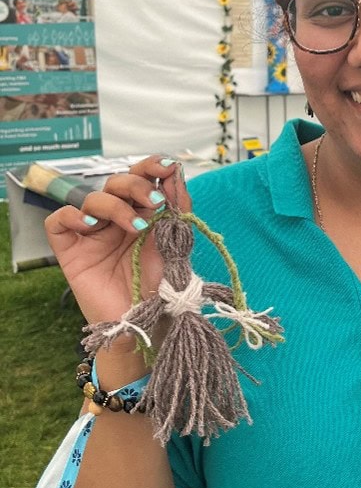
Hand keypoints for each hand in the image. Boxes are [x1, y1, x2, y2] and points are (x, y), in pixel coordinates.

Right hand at [45, 156, 191, 327]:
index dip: (150, 167)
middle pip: (116, 184)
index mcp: (142, 213)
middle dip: (137, 186)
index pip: (140, 179)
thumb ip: (177, 210)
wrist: (144, 321)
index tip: (167, 166)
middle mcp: (115, 220)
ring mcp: (91, 234)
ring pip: (92, 200)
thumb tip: (177, 174)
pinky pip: (58, 222)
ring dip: (116, 206)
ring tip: (136, 227)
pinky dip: (72, 217)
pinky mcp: (70, 251)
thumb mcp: (175, 244)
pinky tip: (91, 227)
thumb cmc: (158, 285)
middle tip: (155, 203)